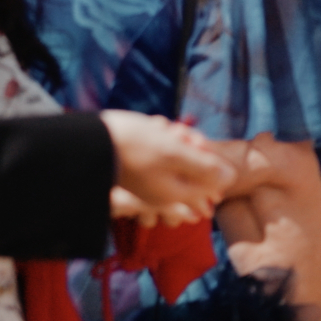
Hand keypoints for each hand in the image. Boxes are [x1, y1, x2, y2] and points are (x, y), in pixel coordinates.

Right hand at [99, 109, 235, 220]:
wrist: (89, 141)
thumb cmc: (132, 146)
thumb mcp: (175, 154)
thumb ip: (205, 168)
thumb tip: (230, 178)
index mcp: (177, 193)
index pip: (215, 181)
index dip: (210, 158)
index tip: (195, 144)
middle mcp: (167, 188)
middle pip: (199, 164)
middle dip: (190, 143)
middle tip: (174, 135)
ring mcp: (156, 176)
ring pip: (183, 151)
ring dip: (175, 136)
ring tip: (158, 129)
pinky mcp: (146, 162)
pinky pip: (166, 145)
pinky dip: (162, 134)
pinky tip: (152, 127)